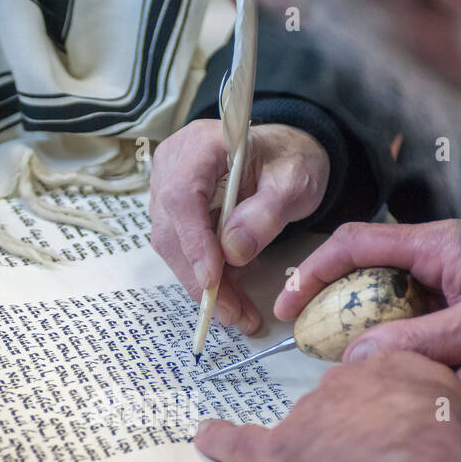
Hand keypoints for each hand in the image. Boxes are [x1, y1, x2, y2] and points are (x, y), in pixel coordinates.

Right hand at [150, 120, 329, 333]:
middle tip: (233, 315)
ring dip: (204, 285)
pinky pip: (182, 250)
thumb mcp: (293, 182)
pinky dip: (207, 276)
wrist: (284, 156)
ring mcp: (167, 189)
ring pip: (173, 247)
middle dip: (201, 278)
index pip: (182, 197)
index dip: (194, 242)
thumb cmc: (290, 160)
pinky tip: (232, 292)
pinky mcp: (174, 213)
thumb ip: (266, 212)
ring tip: (239, 313)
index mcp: (200, 146)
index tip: (213, 281)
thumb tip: (232, 252)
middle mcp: (173, 166)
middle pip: (171, 230)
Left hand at [194, 351, 460, 461]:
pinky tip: (204, 436)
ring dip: (323, 447)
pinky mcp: (282, 450)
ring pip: (310, 425)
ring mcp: (311, 414)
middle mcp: (347, 380)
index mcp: (394, 364)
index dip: (398, 408)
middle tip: (387, 460)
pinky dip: (223, 439)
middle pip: (346, 401)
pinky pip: (244, 441)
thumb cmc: (448, 449)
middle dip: (361, 428)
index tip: (409, 428)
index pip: (388, 378)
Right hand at [275, 219, 460, 411]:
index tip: (289, 306)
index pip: (356, 243)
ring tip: (362, 364)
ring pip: (397, 299)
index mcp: (441, 244)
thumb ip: (421, 343)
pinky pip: (424, 318)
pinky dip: (407, 341)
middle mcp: (447, 255)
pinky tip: (408, 369)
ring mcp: (459, 278)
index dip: (313, 271)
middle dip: (340, 304)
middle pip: (371, 270)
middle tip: (318, 342)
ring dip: (376, 330)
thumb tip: (361, 357)